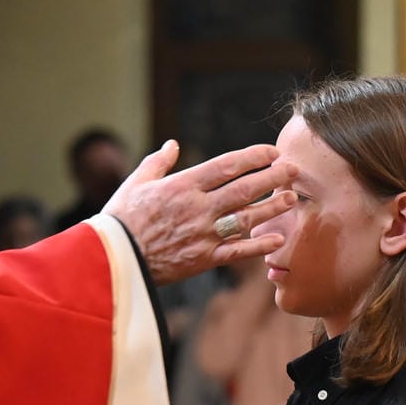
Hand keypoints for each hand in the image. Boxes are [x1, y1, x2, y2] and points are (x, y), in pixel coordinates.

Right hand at [103, 141, 294, 284]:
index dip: (252, 157)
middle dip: (272, 178)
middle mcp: (197, 208)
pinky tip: (277, 239)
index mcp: (182, 185)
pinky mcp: (202, 259)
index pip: (226, 166)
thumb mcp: (135, 183)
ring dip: (272, 208)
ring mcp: (202, 234)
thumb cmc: (120, 219)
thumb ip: (158, 162)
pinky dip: (258, 246)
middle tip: (294, 171)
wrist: (111, 259)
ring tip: (292, 199)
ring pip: (245, 218)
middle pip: (244, 188)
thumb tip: (172, 145)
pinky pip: (236, 252)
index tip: (271, 152)